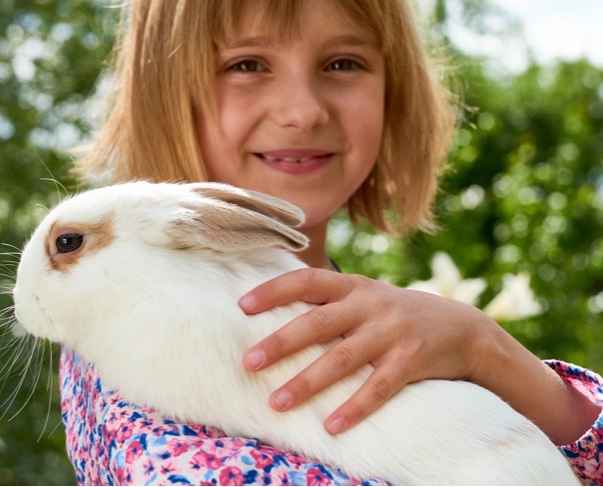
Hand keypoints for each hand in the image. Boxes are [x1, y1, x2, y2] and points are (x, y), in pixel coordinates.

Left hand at [238, 268, 498, 433]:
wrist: (464, 329)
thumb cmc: (396, 315)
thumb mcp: (366, 297)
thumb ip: (330, 302)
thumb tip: (274, 312)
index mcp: (354, 286)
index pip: (308, 279)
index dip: (275, 290)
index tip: (242, 306)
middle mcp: (370, 304)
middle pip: (318, 323)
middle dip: (280, 343)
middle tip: (247, 362)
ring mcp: (392, 332)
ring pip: (343, 358)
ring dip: (307, 382)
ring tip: (277, 403)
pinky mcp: (413, 360)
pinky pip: (379, 387)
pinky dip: (354, 407)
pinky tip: (331, 426)